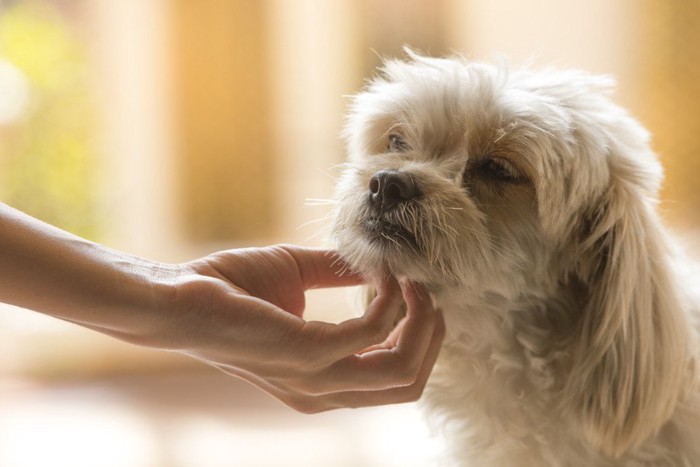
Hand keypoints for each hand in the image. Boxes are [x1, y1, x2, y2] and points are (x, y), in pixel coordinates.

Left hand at [157, 245, 444, 411]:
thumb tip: (379, 263)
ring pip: (401, 370)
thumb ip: (338, 276)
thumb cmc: (229, 287)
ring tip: (413, 282)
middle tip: (426, 291)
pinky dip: (388, 299)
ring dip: (420, 321)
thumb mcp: (297, 279)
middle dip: (430, 336)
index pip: (394, 382)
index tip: (416, 294)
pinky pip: (372, 331)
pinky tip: (381, 273)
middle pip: (408, 383)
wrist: (176, 294)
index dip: (417, 339)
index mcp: (320, 382)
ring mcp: (314, 378)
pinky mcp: (305, 353)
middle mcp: (320, 392)